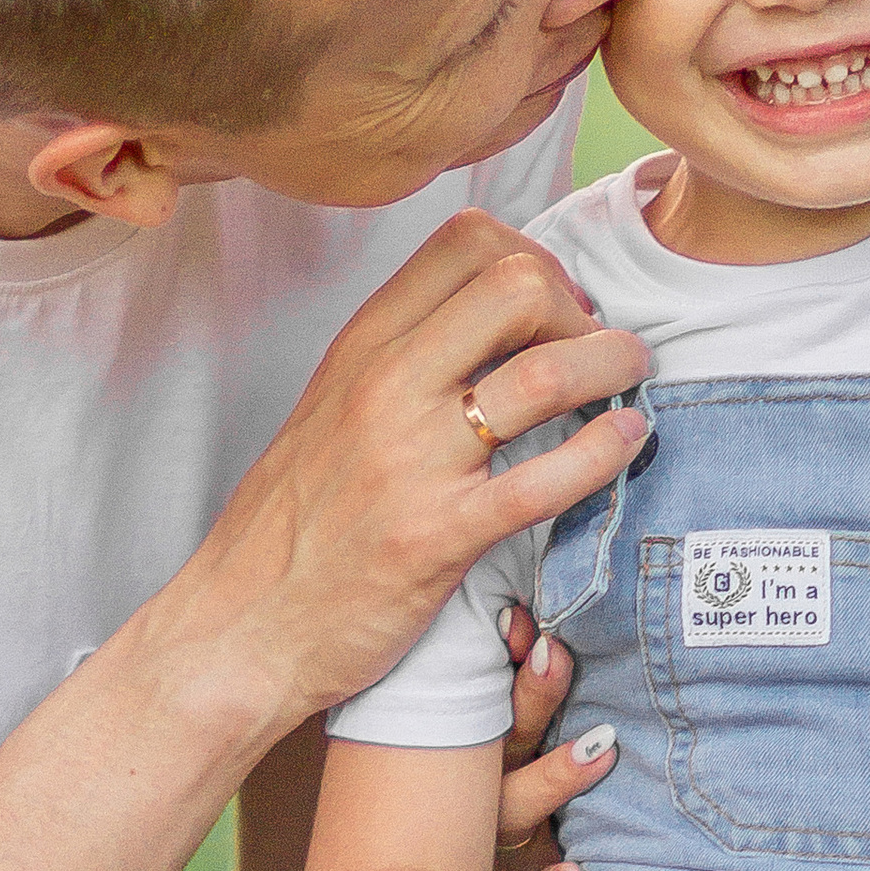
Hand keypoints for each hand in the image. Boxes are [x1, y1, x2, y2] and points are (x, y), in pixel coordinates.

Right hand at [174, 211, 650, 726]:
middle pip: (515, 285)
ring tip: (632, 377)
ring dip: (611, 366)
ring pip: (544, 374)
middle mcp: (387, 387)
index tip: (554, 304)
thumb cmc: (290, 526)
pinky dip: (606, 453)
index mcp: (361, 347)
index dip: (535, 257)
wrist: (237, 628)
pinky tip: (628, 442)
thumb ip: (400, 361)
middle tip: (596, 348)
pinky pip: (546, 480)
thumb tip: (488, 328)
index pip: (464, 242)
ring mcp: (414, 460)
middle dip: (579, 307)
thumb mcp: (329, 411)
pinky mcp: (440, 535)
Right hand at [487, 607, 603, 870]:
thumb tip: (544, 630)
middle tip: (553, 651)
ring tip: (600, 748)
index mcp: (474, 760)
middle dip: (532, 699)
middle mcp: (480, 799)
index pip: (483, 698)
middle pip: (503, 742)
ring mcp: (495, 849)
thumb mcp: (498, 770)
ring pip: (515, 809)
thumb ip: (509, 705)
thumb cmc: (476, 843)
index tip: (520, 616)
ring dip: (556, 778)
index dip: (502, 659)